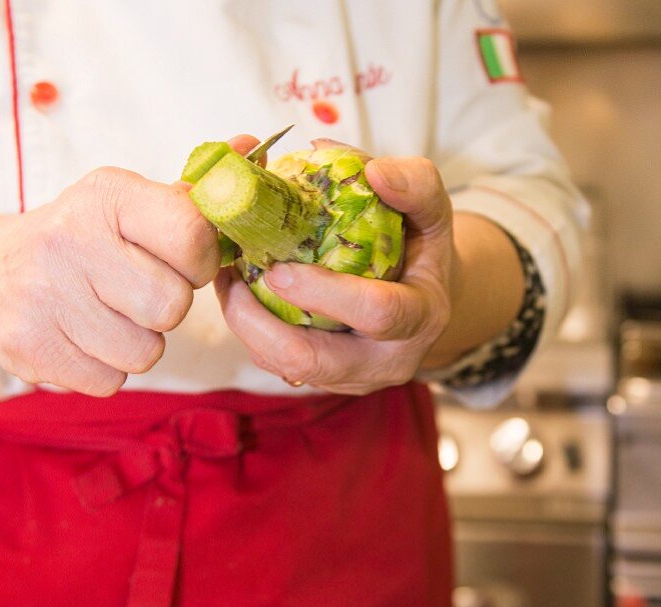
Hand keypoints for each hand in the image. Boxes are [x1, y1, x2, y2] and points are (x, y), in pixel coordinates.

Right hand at [0, 165, 224, 395]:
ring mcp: (45, 297)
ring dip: (138, 342)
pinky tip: (84, 338)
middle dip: (166, 307)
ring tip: (108, 315)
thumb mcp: (128, 204)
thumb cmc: (81, 240)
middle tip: (137, 291)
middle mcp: (70, 241)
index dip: (201, 262)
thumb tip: (251, 149)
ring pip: (145, 353)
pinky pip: (111, 381)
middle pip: (171, 306)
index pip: (193, 237)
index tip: (183, 262)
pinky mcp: (30, 347)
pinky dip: (107, 368)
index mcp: (106, 196)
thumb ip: (192, 194)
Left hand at [214, 155, 453, 394]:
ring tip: (227, 277)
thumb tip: (372, 171)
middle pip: (314, 361)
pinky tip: (239, 292)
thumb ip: (415, 184)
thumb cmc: (423, 252)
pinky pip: (280, 365)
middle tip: (232, 278)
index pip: (377, 314)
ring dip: (247, 327)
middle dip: (261, 325)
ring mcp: (352, 378)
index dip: (326, 293)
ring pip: (288, 367)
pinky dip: (252, 331)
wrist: (421, 301)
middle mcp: (386, 361)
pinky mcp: (325, 379)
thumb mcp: (433, 213)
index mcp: (420, 317)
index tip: (280, 268)